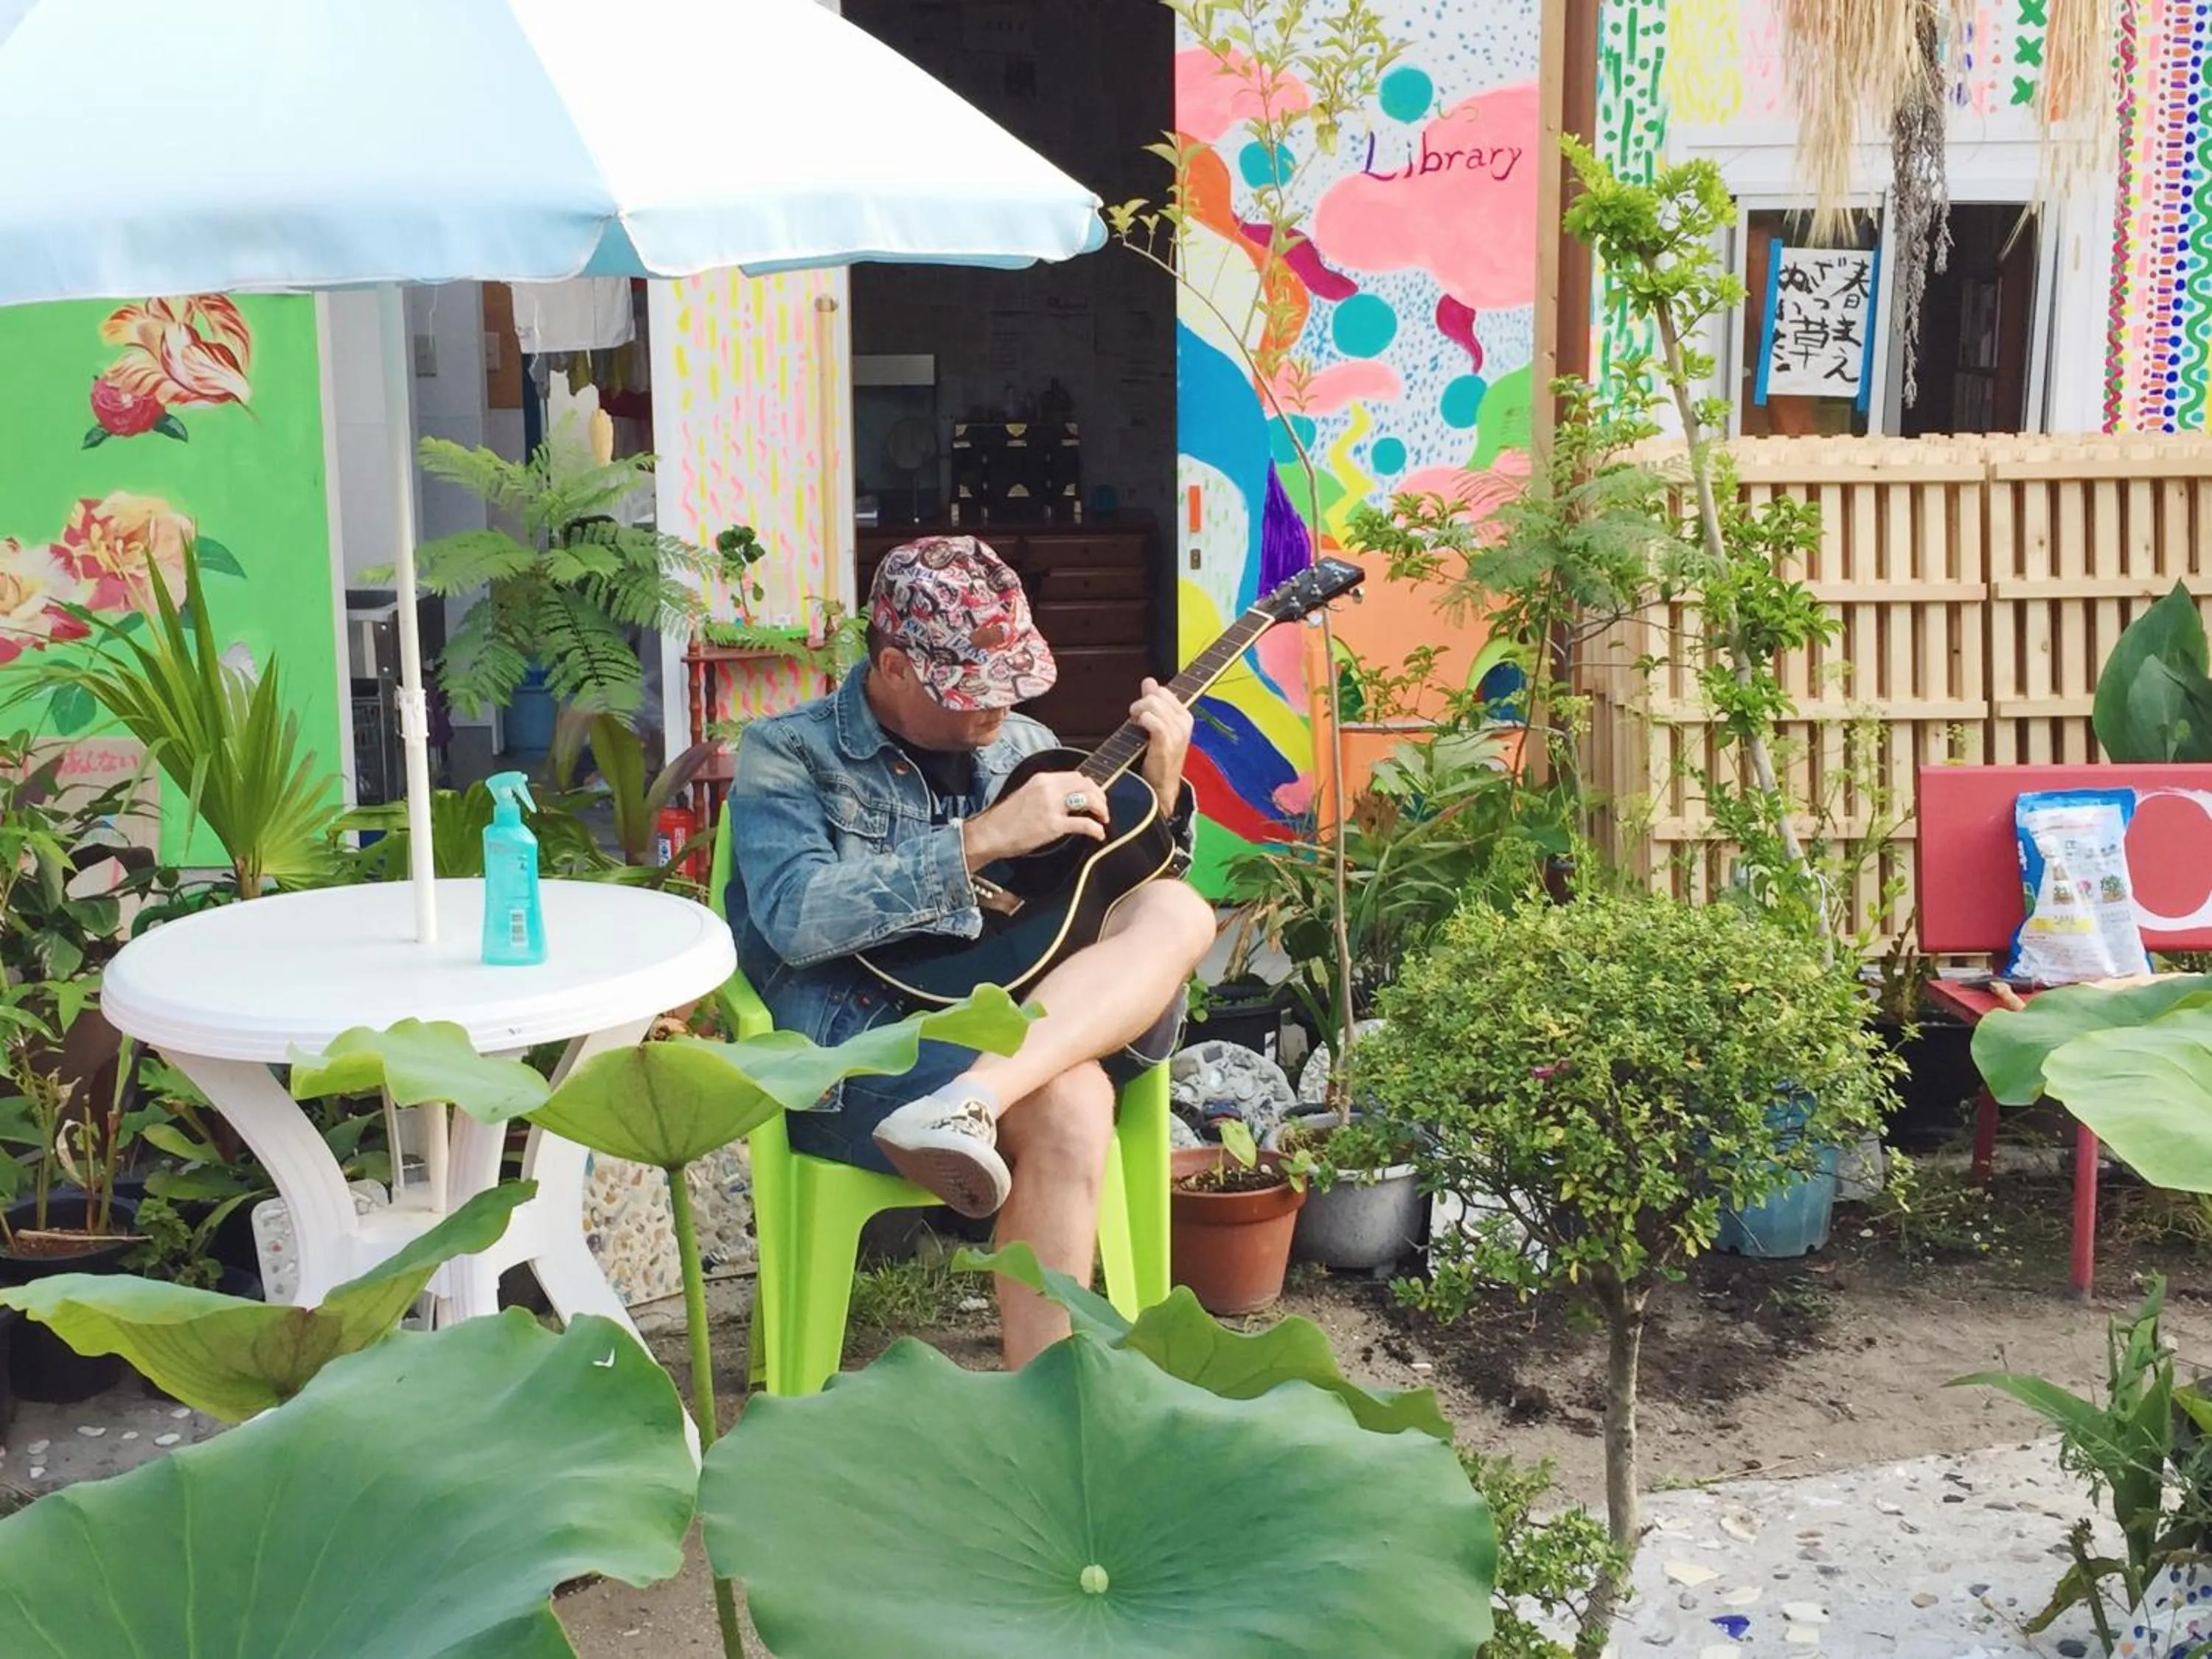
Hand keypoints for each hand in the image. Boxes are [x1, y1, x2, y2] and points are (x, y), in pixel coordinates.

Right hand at [963, 770, 1106, 866]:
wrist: (991, 833)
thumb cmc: (1005, 819)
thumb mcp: (1027, 794)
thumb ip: (1046, 792)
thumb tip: (1065, 799)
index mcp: (1042, 779)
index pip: (1076, 776)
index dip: (1090, 786)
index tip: (1094, 795)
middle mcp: (1049, 788)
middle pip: (1086, 785)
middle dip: (1099, 796)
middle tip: (1102, 808)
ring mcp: (1052, 806)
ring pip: (1089, 800)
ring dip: (1101, 809)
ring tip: (1103, 819)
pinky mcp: (1054, 825)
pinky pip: (1085, 824)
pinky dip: (1096, 829)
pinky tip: (1098, 834)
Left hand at [1131, 678, 1192, 805]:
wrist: (1163, 786)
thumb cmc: (1159, 756)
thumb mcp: (1159, 726)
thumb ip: (1154, 702)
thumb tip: (1149, 680)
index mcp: (1184, 716)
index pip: (1162, 691)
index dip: (1147, 698)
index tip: (1142, 713)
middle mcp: (1184, 722)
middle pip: (1156, 695)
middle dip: (1140, 704)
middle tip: (1135, 720)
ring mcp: (1177, 733)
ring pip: (1153, 705)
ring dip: (1138, 713)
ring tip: (1135, 725)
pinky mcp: (1167, 744)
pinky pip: (1154, 721)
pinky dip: (1143, 720)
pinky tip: (1138, 726)